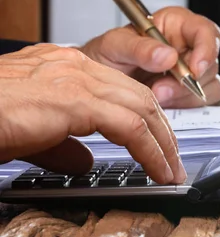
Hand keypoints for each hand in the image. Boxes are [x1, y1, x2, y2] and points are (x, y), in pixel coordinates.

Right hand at [0, 44, 185, 183]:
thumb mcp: (29, 135)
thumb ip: (62, 144)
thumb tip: (85, 160)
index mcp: (64, 68)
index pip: (122, 90)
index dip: (147, 120)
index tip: (159, 146)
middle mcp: (73, 66)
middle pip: (139, 96)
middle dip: (163, 131)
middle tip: (174, 160)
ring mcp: (74, 78)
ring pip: (142, 108)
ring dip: (163, 143)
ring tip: (171, 170)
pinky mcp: (73, 99)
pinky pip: (130, 126)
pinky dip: (150, 151)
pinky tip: (158, 171)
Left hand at [80, 6, 219, 107]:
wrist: (94, 84)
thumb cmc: (103, 57)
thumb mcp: (113, 46)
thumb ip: (138, 48)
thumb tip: (167, 55)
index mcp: (174, 25)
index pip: (205, 31)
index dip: (206, 49)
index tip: (194, 69)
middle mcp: (186, 46)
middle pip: (210, 61)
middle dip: (188, 80)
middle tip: (160, 89)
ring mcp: (189, 70)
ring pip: (209, 84)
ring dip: (183, 95)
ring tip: (155, 95)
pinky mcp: (187, 92)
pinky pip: (200, 101)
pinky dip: (184, 105)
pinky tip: (163, 103)